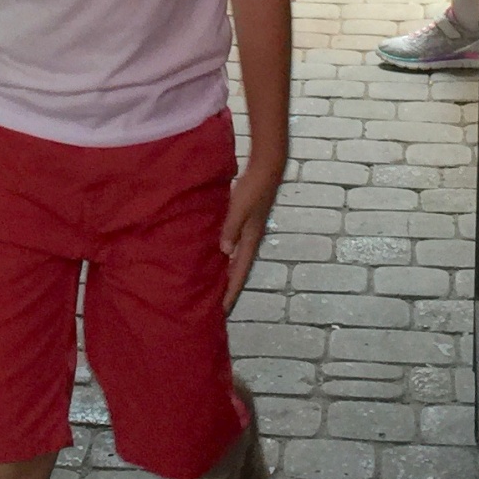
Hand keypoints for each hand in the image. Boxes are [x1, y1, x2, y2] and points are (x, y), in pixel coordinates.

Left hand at [220, 162, 282, 308]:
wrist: (267, 168)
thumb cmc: (253, 188)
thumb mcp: (240, 209)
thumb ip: (231, 229)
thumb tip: (224, 253)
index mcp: (251, 240)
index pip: (239, 272)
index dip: (231, 292)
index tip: (222, 311)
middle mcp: (251, 239)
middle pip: (238, 269)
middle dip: (228, 287)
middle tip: (214, 304)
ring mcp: (249, 230)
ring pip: (235, 257)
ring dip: (225, 271)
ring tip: (211, 284)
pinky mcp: (245, 220)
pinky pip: (233, 244)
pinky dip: (224, 254)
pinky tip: (214, 253)